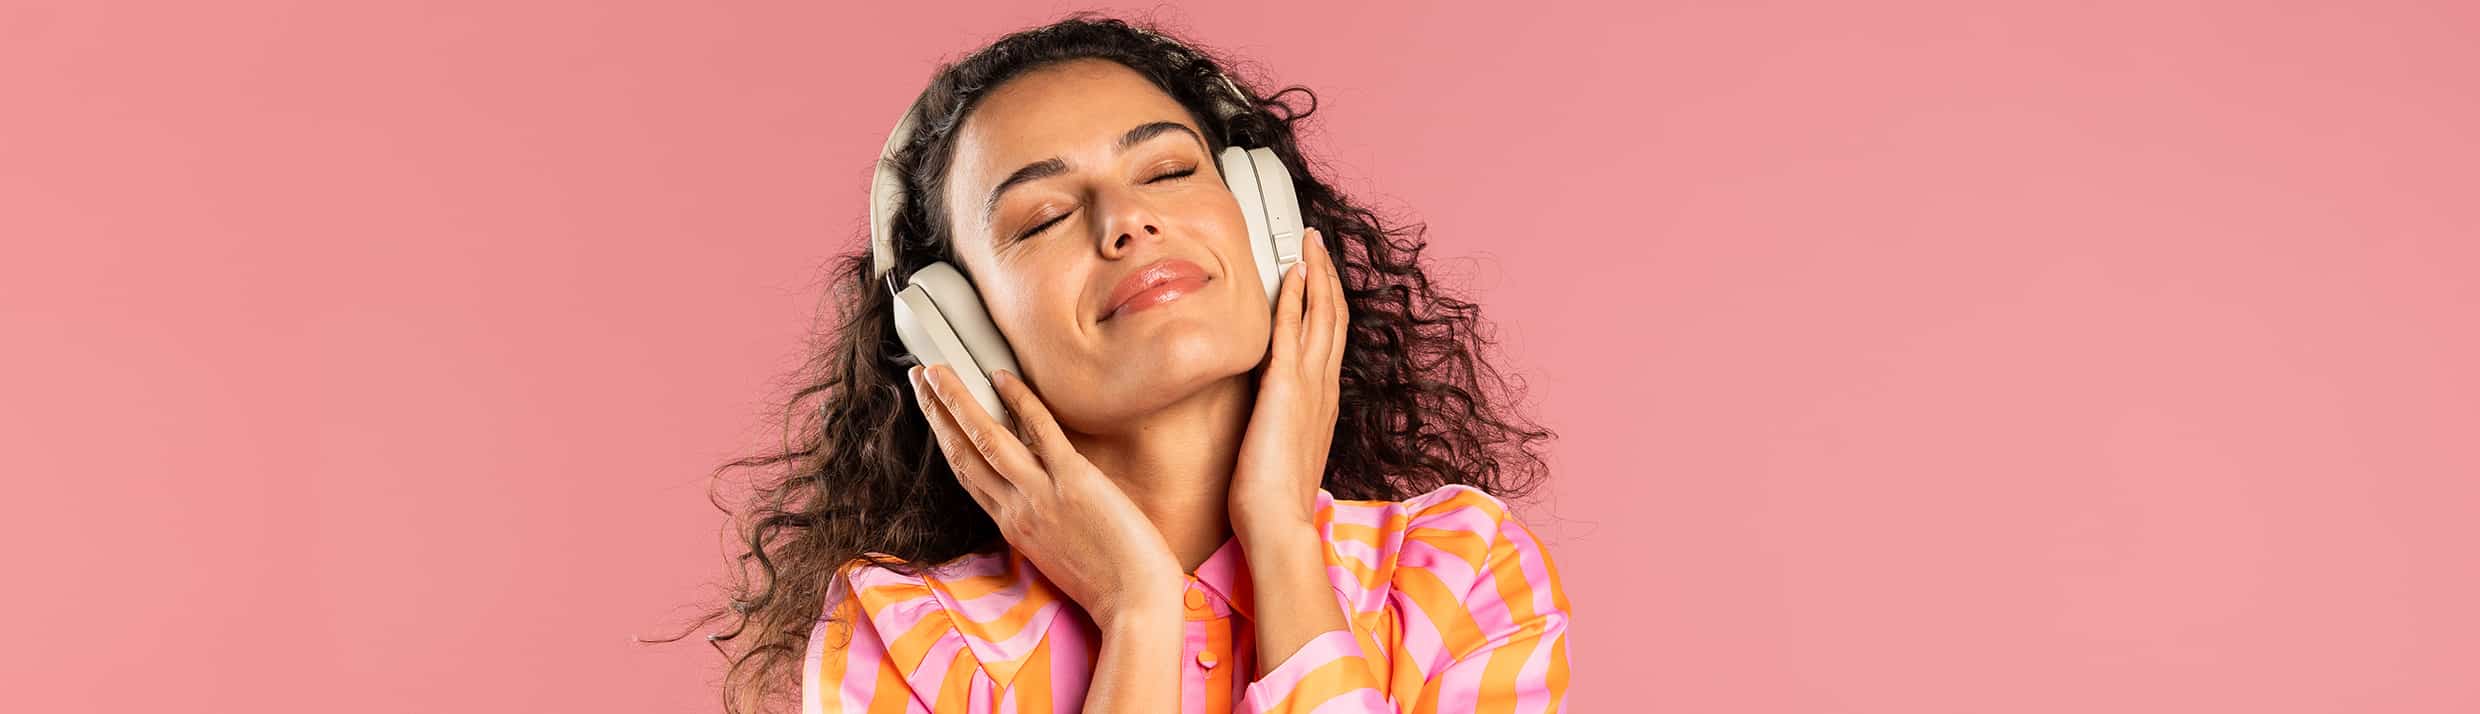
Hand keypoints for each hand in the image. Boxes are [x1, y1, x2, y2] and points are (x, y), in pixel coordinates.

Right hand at [909, 363, 1184, 627]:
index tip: (933, 415)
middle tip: (921, 377)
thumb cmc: (1108, 585)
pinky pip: (1040, 431)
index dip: (946, 440)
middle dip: (937, 412)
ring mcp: (1042, 494)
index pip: (968, 475)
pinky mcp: (1074, 481)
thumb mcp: (1057, 555)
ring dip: (959, 402)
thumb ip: (1042, 524)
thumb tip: (1043, 497)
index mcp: (1013, 526)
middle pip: (964, 453)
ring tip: (939, 371)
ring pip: (987, 439)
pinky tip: (1002, 377)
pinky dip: (1020, 401)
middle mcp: (1016, 509)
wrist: (1134, 604)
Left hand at [1229, 228, 1348, 535]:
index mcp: (1323, 401)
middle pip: (1333, 317)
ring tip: (1309, 241)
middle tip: (1317, 241)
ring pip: (1321, 314)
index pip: (1329, 339)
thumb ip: (1284, 426)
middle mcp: (1323, 387)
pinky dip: (1295, 297)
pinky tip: (1291, 271)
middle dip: (1326, 274)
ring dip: (1315, 273)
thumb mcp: (1283, 451)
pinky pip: (1291, 330)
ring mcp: (1309, 385)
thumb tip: (1272, 418)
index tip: (1317, 274)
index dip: (1326, 302)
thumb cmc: (1274, 501)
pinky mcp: (1286, 387)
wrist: (1279, 524)